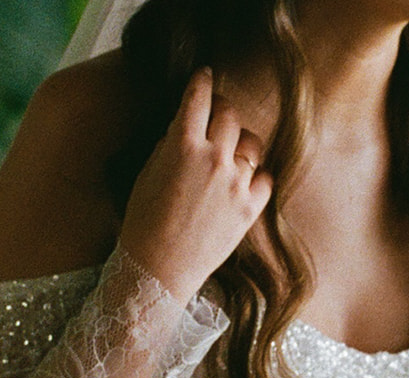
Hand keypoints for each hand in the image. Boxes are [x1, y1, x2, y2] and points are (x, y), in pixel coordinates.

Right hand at [119, 67, 272, 305]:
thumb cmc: (143, 224)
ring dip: (241, 143)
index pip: (199, 97)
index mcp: (183, 145)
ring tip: (231, 154)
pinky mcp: (249, 210)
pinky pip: (265, 179)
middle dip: (221, 111)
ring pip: (252, 143)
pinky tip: (244, 183)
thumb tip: (185, 129)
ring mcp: (235, 184)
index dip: (202, 82)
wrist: (157, 270)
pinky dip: (256, 177)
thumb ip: (169, 145)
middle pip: (230, 114)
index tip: (205, 77)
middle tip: (216, 119)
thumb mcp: (147, 174)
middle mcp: (213, 159)